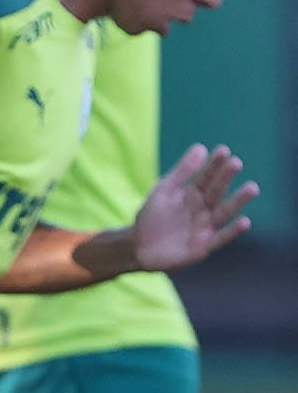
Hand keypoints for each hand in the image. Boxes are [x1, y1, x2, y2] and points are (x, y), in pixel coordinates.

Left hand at [133, 144, 256, 271]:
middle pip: (216, 191)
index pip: (205, 177)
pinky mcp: (204, 246)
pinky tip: (246, 221)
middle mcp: (203, 209)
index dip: (214, 164)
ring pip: (224, 212)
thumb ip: (182, 171)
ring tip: (252, 188)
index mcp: (192, 194)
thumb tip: (201, 147)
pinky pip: (221, 238)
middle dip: (225, 177)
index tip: (224, 150)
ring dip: (238, 201)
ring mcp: (205, 227)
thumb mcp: (165, 190)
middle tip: (236, 162)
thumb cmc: (152, 216)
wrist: (140, 246)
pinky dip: (233, 231)